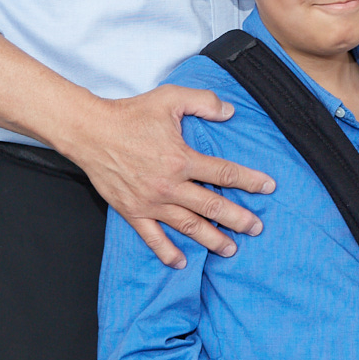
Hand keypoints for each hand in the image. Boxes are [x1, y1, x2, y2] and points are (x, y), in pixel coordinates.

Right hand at [56, 84, 276, 268]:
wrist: (90, 131)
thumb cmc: (131, 113)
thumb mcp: (171, 98)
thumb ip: (204, 101)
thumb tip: (230, 112)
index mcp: (181, 159)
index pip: (223, 173)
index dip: (249, 180)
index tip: (268, 187)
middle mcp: (169, 185)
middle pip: (212, 206)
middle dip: (238, 218)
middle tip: (256, 228)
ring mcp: (150, 202)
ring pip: (188, 226)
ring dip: (211, 238)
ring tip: (230, 249)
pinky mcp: (132, 211)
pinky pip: (152, 237)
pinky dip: (167, 251)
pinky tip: (182, 261)